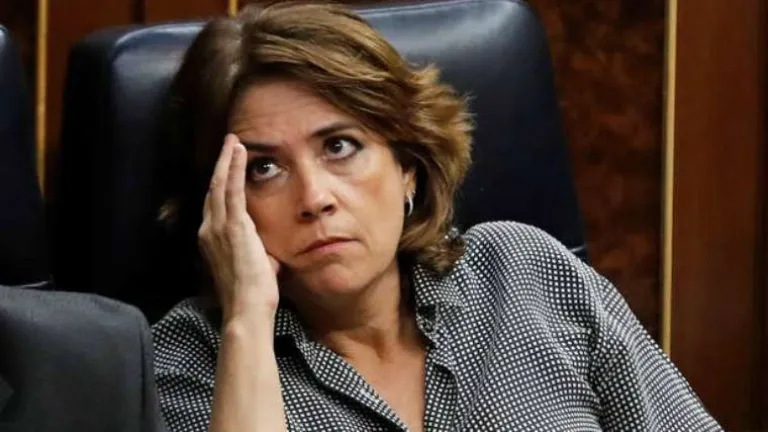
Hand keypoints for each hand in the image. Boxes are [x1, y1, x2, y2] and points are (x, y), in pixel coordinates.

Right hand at [198, 134, 279, 321]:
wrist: (247, 309)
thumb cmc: (252, 294)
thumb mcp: (252, 266)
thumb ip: (255, 253)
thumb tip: (268, 254)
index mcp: (212, 240)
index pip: (215, 204)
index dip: (219, 182)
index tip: (226, 166)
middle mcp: (209, 231)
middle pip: (212, 189)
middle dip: (221, 164)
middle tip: (229, 143)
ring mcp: (218, 228)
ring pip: (219, 185)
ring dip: (226, 160)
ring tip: (233, 141)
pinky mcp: (233, 227)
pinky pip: (231, 190)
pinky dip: (233, 168)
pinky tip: (238, 152)